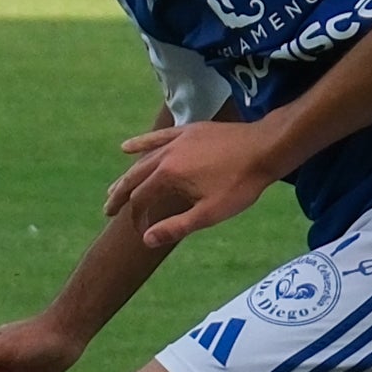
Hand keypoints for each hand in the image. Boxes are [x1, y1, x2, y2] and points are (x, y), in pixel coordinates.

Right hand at [105, 119, 279, 251]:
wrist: (264, 148)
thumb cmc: (239, 185)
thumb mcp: (209, 213)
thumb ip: (176, 227)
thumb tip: (145, 239)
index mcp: (168, 176)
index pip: (141, 198)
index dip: (135, 216)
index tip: (137, 230)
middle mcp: (166, 155)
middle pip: (135, 177)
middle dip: (120, 195)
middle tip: (107, 210)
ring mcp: (176, 140)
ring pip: (143, 159)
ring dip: (127, 175)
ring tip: (114, 188)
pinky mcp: (188, 131)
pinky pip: (158, 137)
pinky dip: (141, 143)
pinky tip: (126, 147)